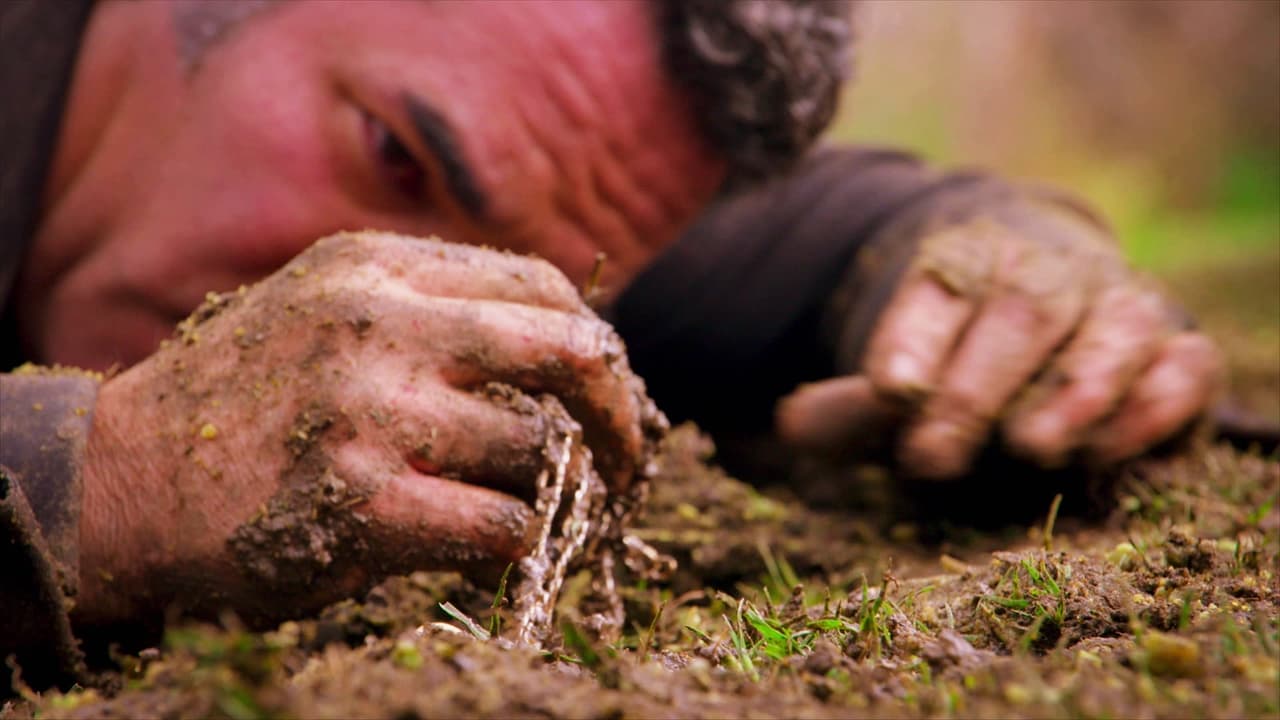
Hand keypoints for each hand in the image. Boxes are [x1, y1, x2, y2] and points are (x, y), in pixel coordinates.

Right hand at [76, 231, 661, 625]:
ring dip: (533, 490)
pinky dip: (508, 540)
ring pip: (533, 451)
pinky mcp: (363, 503)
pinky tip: (470, 541)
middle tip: (628, 454)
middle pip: (568, 352)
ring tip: (486, 501)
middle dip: (617, 411)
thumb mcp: (324, 304)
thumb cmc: (243, 396)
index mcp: (375, 266)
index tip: (607, 386)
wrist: (122, 479)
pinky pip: (502, 523)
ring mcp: (371, 412)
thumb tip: (567, 340)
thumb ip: (429, 305)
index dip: (595, 340)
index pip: (541, 285)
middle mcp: (378, 324)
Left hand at [777, 206, 1222, 478]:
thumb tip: (791, 424)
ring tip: (1031, 446)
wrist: (1057, 314)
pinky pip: (1181, 365)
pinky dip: (1152, 405)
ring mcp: (1117, 303)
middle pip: (1020, 311)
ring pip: (1109, 327)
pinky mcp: (1174, 347)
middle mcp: (1047, 272)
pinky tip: (1106, 450)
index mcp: (966, 264)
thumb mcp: (906, 379)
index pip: (937, 287)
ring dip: (1074, 389)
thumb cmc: (963, 359)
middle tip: (933, 454)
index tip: (890, 390)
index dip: (911, 336)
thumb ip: (855, 408)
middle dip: (976, 386)